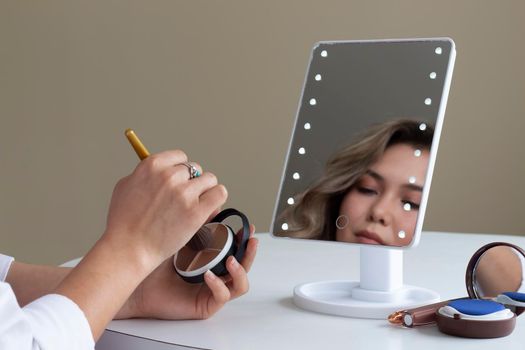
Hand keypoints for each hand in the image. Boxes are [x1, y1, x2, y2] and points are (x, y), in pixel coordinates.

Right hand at [104, 150, 227, 266]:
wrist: (128, 249)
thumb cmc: (123, 222)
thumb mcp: (125, 186)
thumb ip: (144, 174)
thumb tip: (161, 170)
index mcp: (152, 165)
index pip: (180, 157)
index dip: (181, 171)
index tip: (178, 182)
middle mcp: (169, 176)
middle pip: (195, 169)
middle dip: (191, 182)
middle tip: (185, 199)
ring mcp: (184, 193)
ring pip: (210, 179)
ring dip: (205, 190)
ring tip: (196, 204)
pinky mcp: (196, 211)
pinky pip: (219, 193)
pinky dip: (216, 199)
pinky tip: (209, 208)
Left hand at [117, 225, 257, 319]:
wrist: (138, 283)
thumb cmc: (155, 263)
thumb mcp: (181, 238)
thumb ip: (198, 224)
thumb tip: (212, 204)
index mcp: (211, 260)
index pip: (235, 249)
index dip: (244, 239)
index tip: (247, 227)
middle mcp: (215, 275)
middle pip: (243, 266)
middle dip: (250, 253)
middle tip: (250, 241)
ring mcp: (212, 290)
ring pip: (240, 284)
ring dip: (240, 270)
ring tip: (231, 260)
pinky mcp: (206, 305)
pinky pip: (222, 296)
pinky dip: (218, 285)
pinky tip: (208, 275)